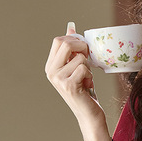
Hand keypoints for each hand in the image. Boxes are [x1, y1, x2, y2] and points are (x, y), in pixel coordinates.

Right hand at [45, 22, 111, 140]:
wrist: (88, 114)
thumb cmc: (84, 90)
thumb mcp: (77, 66)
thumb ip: (72, 48)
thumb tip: (70, 26)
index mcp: (50, 65)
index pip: (59, 40)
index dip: (75, 40)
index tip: (84, 49)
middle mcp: (51, 72)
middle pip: (65, 44)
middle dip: (82, 47)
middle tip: (88, 59)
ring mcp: (58, 79)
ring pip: (79, 58)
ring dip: (88, 67)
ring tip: (86, 79)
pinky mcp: (68, 85)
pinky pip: (84, 68)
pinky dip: (90, 75)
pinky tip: (87, 85)